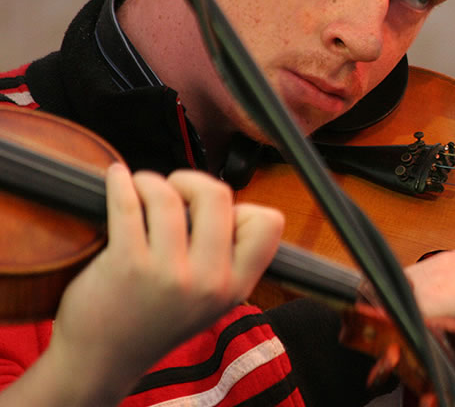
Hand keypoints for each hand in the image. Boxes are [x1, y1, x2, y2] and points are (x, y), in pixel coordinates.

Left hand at [31, 164, 283, 404]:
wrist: (104, 360)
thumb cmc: (156, 320)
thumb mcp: (213, 299)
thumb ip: (227, 258)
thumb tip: (215, 198)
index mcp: (237, 286)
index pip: (268, 222)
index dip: (242, 208)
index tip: (214, 216)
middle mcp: (209, 281)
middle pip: (217, 195)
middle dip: (191, 181)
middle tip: (174, 191)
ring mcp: (168, 274)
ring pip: (169, 195)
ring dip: (151, 182)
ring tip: (141, 189)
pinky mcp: (126, 265)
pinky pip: (128, 204)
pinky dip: (121, 181)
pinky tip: (118, 177)